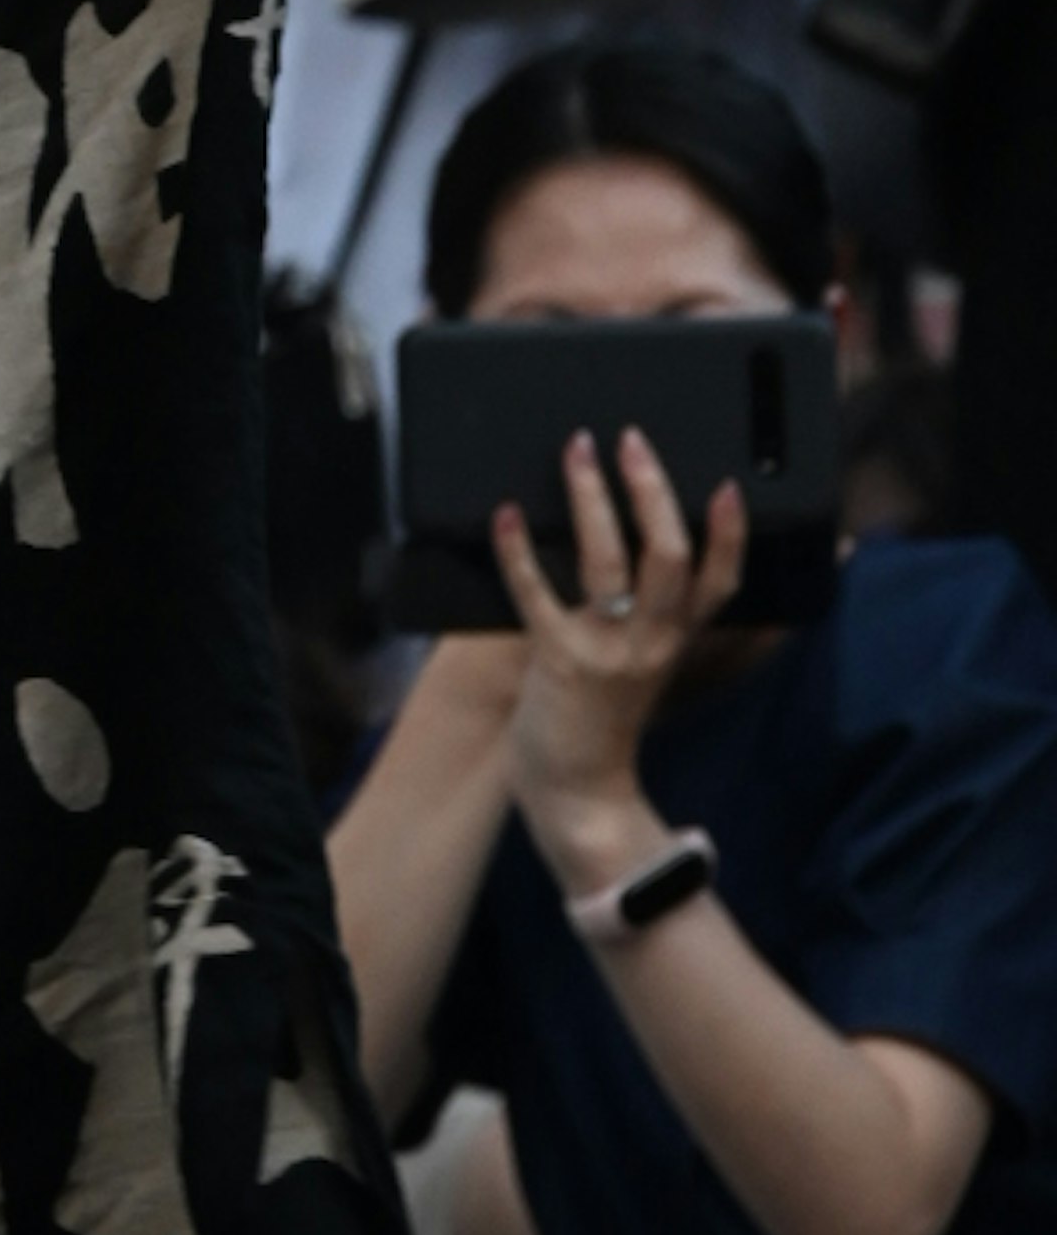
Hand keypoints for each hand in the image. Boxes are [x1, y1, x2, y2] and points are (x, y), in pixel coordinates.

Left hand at [497, 421, 747, 888]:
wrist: (576, 793)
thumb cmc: (602, 717)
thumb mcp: (642, 664)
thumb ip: (647, 616)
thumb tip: (632, 546)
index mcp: (675, 641)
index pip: (722, 583)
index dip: (730, 535)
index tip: (728, 486)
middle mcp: (651, 643)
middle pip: (669, 557)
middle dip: (652, 492)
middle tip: (632, 441)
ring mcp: (606, 651)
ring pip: (610, 562)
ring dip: (592, 500)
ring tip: (577, 451)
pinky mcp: (558, 660)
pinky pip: (537, 595)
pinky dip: (519, 552)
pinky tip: (504, 516)